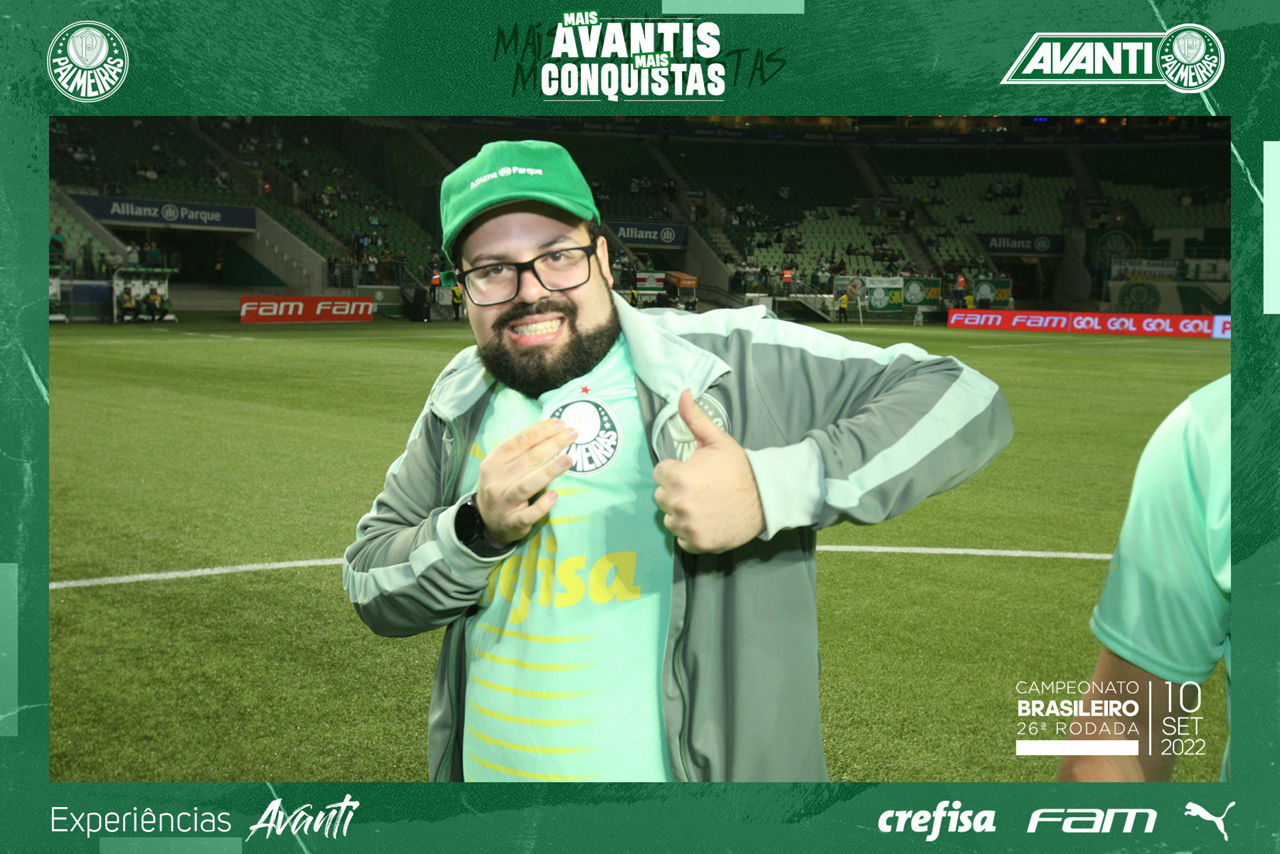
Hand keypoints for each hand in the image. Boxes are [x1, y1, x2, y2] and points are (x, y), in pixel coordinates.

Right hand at [476, 419, 575, 544]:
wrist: (487, 522)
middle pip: (527, 460)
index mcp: (493, 462)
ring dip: (548, 471)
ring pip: (527, 485)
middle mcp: (496, 481)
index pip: (517, 442)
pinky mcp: (512, 522)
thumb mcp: (503, 467)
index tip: (560, 423)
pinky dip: (542, 505)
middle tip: (573, 434)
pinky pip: (528, 514)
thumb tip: (553, 431)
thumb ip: (521, 452)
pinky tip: (555, 495)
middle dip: (552, 445)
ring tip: (568, 460)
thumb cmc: (502, 487)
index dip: (539, 431)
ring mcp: (503, 502)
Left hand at [653, 390, 764, 553]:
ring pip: (669, 519)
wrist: (765, 498)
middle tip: (699, 488)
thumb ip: (694, 418)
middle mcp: (679, 504)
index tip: (692, 472)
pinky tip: (706, 521)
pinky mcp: (697, 543)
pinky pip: (681, 538)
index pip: (660, 473)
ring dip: (681, 513)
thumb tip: (681, 392)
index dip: (675, 470)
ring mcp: (688, 527)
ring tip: (702, 505)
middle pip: (661, 496)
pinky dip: (690, 532)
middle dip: (676, 491)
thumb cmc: (739, 468)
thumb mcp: (716, 440)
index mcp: (679, 478)